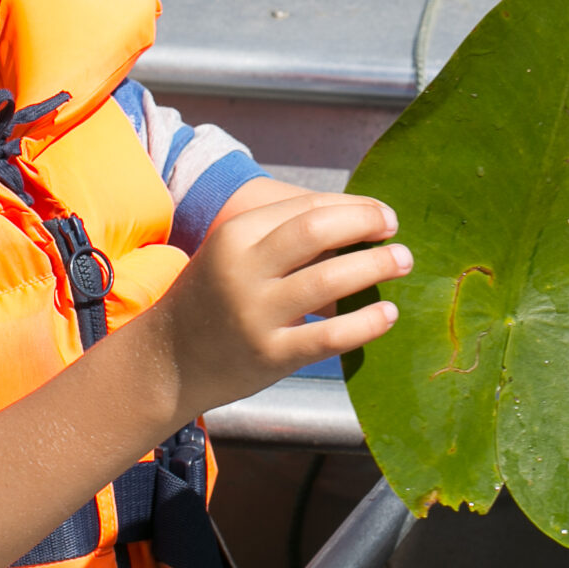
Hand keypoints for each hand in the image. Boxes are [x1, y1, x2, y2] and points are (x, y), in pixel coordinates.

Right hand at [152, 191, 408, 418]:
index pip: (307, 207)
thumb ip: (285, 239)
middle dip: (366, 223)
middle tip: (395, 230)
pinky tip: (388, 313)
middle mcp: (243, 270)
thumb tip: (358, 222)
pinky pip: (330, 335)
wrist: (166, 361)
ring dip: (376, 266)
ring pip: (330, 280)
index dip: (353, 206)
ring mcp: (256, 314)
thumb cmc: (213, 299)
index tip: (382, 213)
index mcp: (235, 235)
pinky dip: (367, 322)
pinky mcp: (270, 355)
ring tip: (402, 263)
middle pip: (318, 230)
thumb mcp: (236, 256)